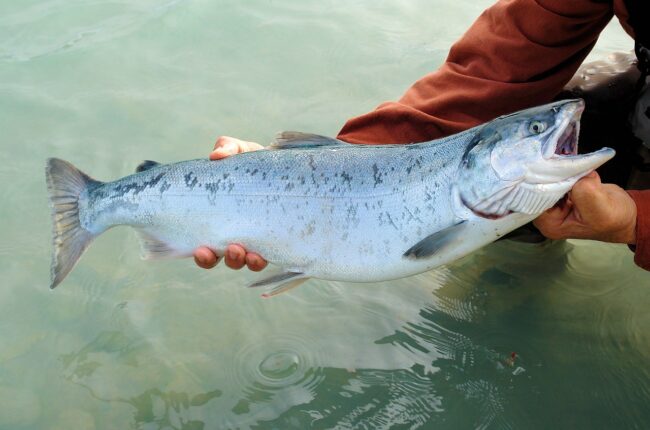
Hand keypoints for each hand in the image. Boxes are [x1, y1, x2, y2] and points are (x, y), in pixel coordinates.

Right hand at [193, 136, 267, 270]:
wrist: (288, 168)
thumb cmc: (257, 162)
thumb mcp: (241, 151)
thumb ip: (228, 148)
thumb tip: (216, 155)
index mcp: (221, 220)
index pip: (206, 245)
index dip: (202, 254)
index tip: (201, 249)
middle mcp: (235, 234)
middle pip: (221, 258)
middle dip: (219, 259)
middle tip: (222, 251)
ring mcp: (256, 239)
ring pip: (244, 261)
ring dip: (242, 261)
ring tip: (244, 253)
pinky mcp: (277, 239)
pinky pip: (268, 256)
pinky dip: (261, 258)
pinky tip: (261, 255)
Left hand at [533, 172, 636, 243]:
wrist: (626, 215)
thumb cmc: (613, 218)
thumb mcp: (599, 207)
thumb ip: (583, 191)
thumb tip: (576, 173)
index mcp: (550, 224)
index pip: (535, 200)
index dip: (541, 184)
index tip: (550, 169)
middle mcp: (547, 215)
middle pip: (539, 190)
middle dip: (550, 175)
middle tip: (560, 163)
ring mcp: (554, 203)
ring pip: (548, 181)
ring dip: (560, 171)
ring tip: (570, 165)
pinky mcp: (563, 191)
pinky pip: (558, 177)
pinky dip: (567, 170)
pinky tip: (576, 168)